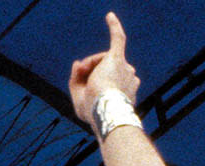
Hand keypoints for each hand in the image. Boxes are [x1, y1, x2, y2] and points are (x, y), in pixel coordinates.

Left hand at [69, 12, 140, 126]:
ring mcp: (123, 67)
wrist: (105, 109)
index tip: (82, 93)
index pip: (102, 81)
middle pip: (100, 70)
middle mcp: (128, 76)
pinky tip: (109, 16)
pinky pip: (118, 38)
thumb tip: (77, 62)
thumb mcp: (79, 99)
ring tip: (82, 75)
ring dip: (86, 68)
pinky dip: (113, 26)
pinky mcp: (116, 57)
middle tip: (81, 85)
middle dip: (85, 76)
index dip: (87, 86)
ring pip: (99, 61)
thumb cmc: (95, 111)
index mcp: (123, 89)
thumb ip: (76, 81)